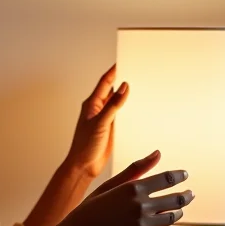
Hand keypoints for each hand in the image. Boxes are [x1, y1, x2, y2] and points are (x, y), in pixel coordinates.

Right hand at [57, 154, 193, 225]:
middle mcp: (141, 205)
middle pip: (176, 198)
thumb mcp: (109, 185)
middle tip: (190, 193)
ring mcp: (143, 224)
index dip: (179, 176)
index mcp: (133, 188)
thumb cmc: (90, 209)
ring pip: (172, 217)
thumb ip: (135, 170)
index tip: (184, 175)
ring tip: (177, 209)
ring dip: (177, 211)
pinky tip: (161, 224)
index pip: (167, 179)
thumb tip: (157, 153)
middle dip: (186, 195)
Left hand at [66, 64, 128, 178]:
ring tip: (140, 84)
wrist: (84, 166)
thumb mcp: (101, 123)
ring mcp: (104, 118)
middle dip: (122, 79)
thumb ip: (113, 106)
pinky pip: (121, 114)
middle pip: (112, 89)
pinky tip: (138, 107)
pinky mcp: (110, 128)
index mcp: (92, 104)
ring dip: (126, 94)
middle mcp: (98, 109)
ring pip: (117, 101)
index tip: (124, 59)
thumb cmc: (85, 146)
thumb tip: (124, 87)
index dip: (114, 70)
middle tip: (136, 69)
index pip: (105, 82)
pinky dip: (128, 108)